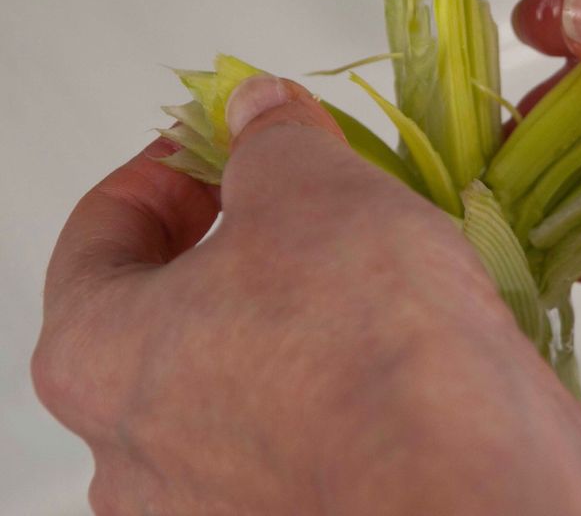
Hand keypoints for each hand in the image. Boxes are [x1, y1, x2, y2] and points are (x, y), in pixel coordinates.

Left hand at [32, 76, 580, 514]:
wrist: (473, 478)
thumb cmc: (364, 338)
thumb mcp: (308, 188)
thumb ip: (268, 140)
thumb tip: (260, 113)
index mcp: (98, 358)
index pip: (103, 231)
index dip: (168, 165)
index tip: (221, 137)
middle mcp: (140, 450)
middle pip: (174, 301)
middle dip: (239, 229)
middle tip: (296, 183)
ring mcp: (221, 496)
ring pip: (248, 359)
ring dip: (295, 295)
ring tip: (362, 245)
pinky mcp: (304, 507)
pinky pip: (304, 412)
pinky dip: (336, 357)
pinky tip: (395, 319)